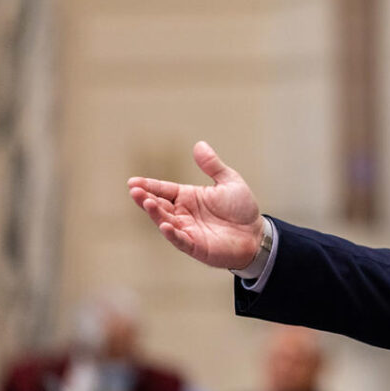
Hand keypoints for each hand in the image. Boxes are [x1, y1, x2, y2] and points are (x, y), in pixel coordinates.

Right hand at [127, 141, 264, 268]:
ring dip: (155, 213)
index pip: (164, 189)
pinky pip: (180, 240)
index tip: (133, 181)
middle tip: (135, 191)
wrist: (256, 234)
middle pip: (159, 205)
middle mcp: (184, 213)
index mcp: (188, 197)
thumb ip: (213, 165)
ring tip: (148, 203)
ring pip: (165, 221)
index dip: (149, 185)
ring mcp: (188, 230)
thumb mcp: (229, 181)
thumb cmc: (241, 209)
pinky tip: (165, 225)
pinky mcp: (195, 246)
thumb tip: (199, 145)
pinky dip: (172, 233)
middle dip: (145, 198)